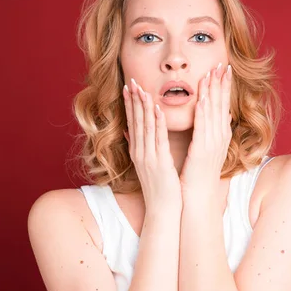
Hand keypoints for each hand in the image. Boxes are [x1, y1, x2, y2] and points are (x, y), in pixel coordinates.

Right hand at [123, 78, 182, 210]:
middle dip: (133, 99)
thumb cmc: (159, 187)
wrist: (163, 210)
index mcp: (137, 151)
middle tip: (131, 80)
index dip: (129, 104)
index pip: (131, 122)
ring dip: (143, 106)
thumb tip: (128, 130)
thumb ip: (137, 146)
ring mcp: (148, 157)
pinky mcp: (159, 163)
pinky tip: (157, 108)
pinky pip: (158, 139)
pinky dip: (157, 122)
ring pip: (145, 126)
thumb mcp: (145, 164)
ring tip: (142, 88)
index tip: (128, 86)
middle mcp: (139, 152)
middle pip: (135, 121)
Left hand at [179, 63, 232, 200]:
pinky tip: (202, 97)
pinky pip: (203, 126)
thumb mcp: (207, 149)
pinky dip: (203, 111)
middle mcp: (219, 136)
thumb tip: (221, 117)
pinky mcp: (203, 150)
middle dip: (221, 82)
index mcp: (219, 135)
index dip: (224, 86)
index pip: (223, 105)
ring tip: (212, 72)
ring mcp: (213, 143)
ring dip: (213, 91)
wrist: (198, 197)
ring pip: (214, 111)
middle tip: (222, 63)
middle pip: (222, 104)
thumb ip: (212, 132)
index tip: (224, 68)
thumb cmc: (199, 174)